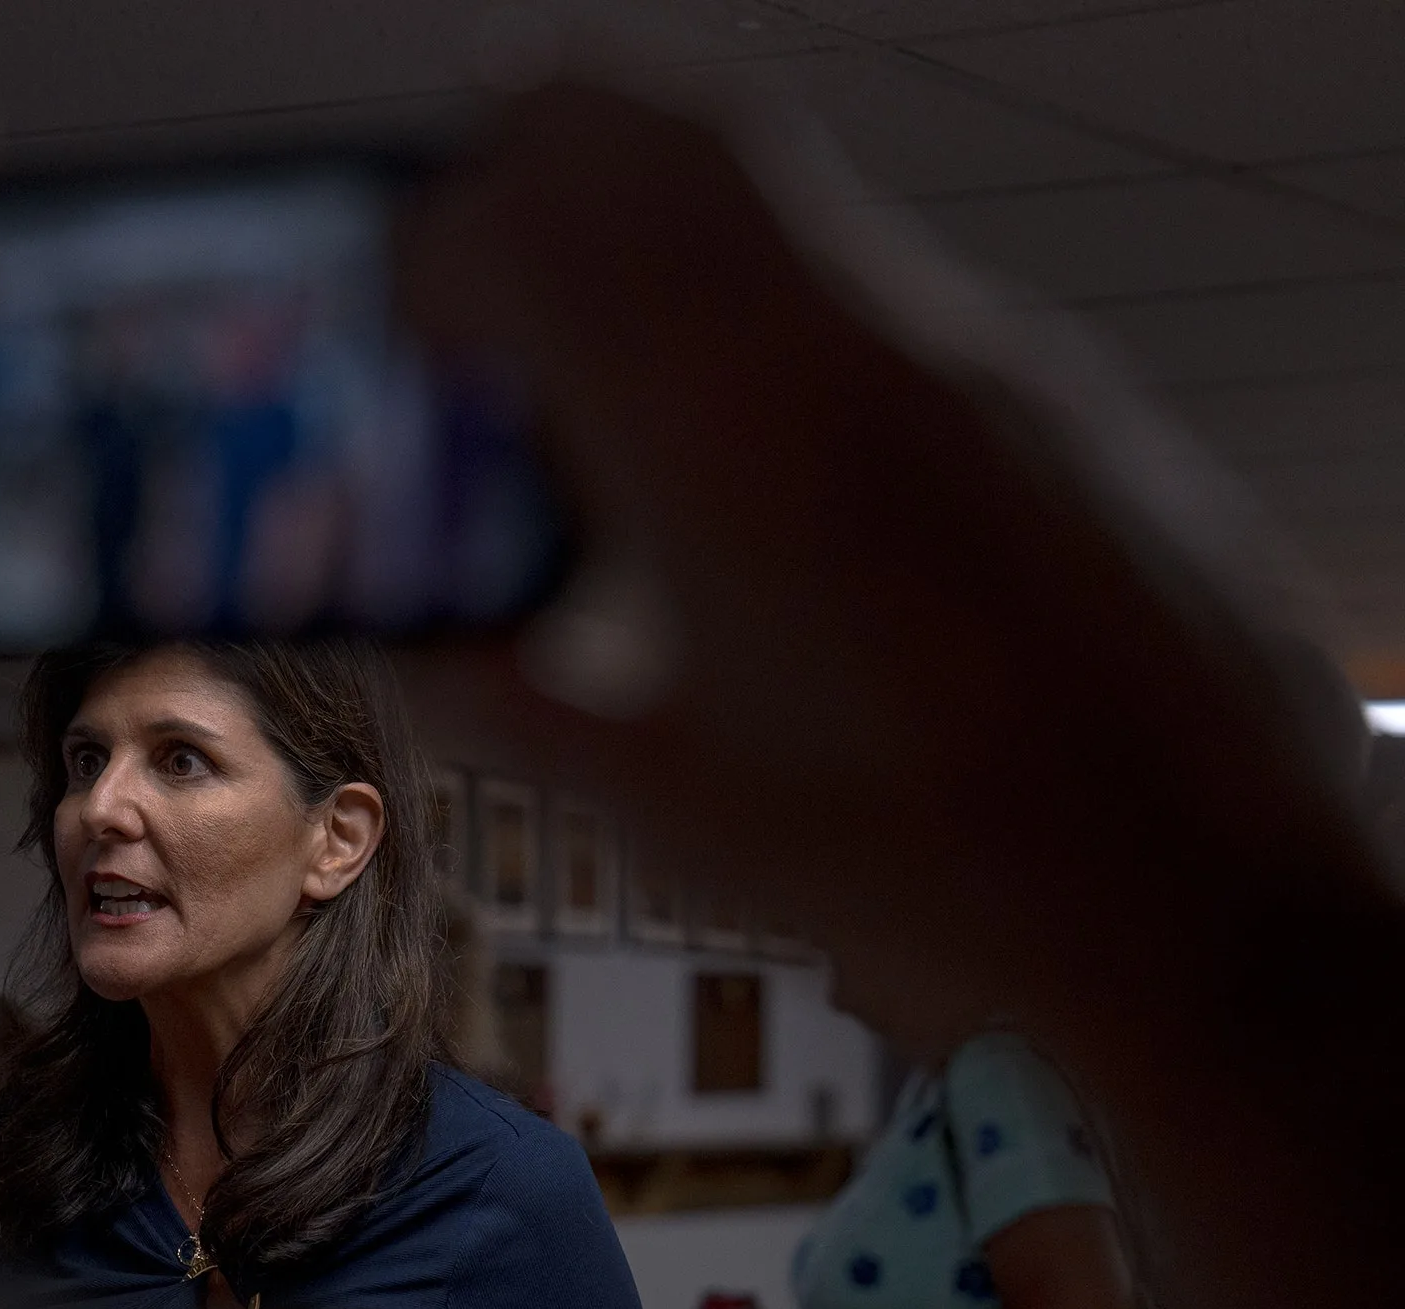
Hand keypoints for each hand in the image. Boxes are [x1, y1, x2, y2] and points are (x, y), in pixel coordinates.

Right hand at [395, 81, 1370, 1053]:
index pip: (528, 228)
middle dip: (525, 157)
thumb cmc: (938, 866)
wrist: (1198, 889)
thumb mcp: (670, 804)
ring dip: (649, 214)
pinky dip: (763, 297)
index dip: (429, 254)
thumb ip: (510, 706)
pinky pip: (863, 270)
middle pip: (639, 123)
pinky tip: (755, 440)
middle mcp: (842, 347)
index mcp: (722, 447)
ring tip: (605, 336)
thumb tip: (430, 650)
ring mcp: (959, 345)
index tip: (406, 324)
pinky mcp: (1041, 379)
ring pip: (762, 176)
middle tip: (480, 257)